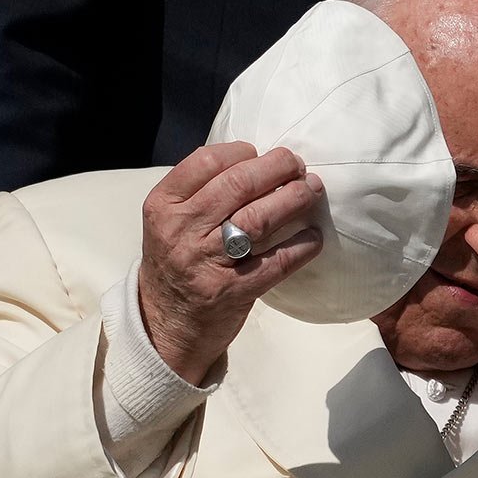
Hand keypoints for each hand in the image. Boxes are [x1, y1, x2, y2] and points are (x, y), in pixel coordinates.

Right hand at [139, 142, 323, 383]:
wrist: (164, 325)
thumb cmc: (176, 264)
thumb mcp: (171, 223)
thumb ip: (202, 193)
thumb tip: (258, 162)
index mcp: (163, 206)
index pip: (206, 162)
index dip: (242, 152)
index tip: (262, 154)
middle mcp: (182, 230)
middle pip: (238, 185)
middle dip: (276, 168)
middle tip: (298, 166)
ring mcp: (206, 261)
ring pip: (259, 218)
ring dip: (294, 199)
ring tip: (312, 190)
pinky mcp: (231, 291)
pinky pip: (275, 262)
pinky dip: (300, 246)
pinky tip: (313, 237)